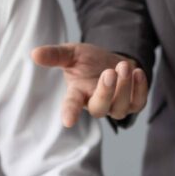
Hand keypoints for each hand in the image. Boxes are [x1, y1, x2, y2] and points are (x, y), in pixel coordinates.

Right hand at [32, 42, 147, 127]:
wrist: (111, 62)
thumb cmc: (88, 62)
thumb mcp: (71, 54)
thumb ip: (55, 55)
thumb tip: (34, 54)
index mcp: (78, 94)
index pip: (71, 105)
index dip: (69, 113)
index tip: (67, 122)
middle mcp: (95, 103)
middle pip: (100, 108)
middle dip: (106, 92)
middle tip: (109, 73)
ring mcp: (115, 106)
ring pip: (120, 107)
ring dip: (124, 87)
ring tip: (123, 66)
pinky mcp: (133, 104)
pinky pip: (138, 102)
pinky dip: (140, 88)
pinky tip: (137, 72)